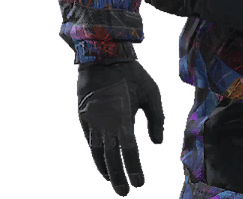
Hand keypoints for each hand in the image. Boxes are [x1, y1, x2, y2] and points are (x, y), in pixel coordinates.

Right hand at [75, 60, 166, 195]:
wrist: (104, 56)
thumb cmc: (133, 75)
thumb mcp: (152, 94)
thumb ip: (157, 120)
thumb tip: (158, 144)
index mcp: (123, 120)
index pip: (129, 152)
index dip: (134, 170)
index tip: (141, 184)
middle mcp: (105, 125)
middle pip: (111, 159)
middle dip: (119, 178)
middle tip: (126, 194)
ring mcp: (92, 122)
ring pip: (98, 154)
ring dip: (106, 171)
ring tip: (115, 184)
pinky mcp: (84, 118)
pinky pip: (89, 143)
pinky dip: (96, 157)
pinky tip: (101, 165)